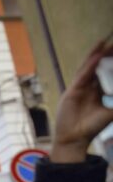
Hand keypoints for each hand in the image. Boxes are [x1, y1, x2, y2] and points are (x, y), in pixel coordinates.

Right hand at [52, 41, 112, 163]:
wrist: (75, 138)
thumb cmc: (92, 127)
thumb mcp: (111, 111)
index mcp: (96, 91)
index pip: (105, 72)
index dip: (110, 62)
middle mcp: (87, 87)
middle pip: (96, 67)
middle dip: (105, 55)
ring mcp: (79, 88)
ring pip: (88, 68)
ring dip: (96, 55)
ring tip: (104, 43)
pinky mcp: (72, 91)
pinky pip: (82, 75)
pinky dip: (89, 65)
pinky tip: (97, 56)